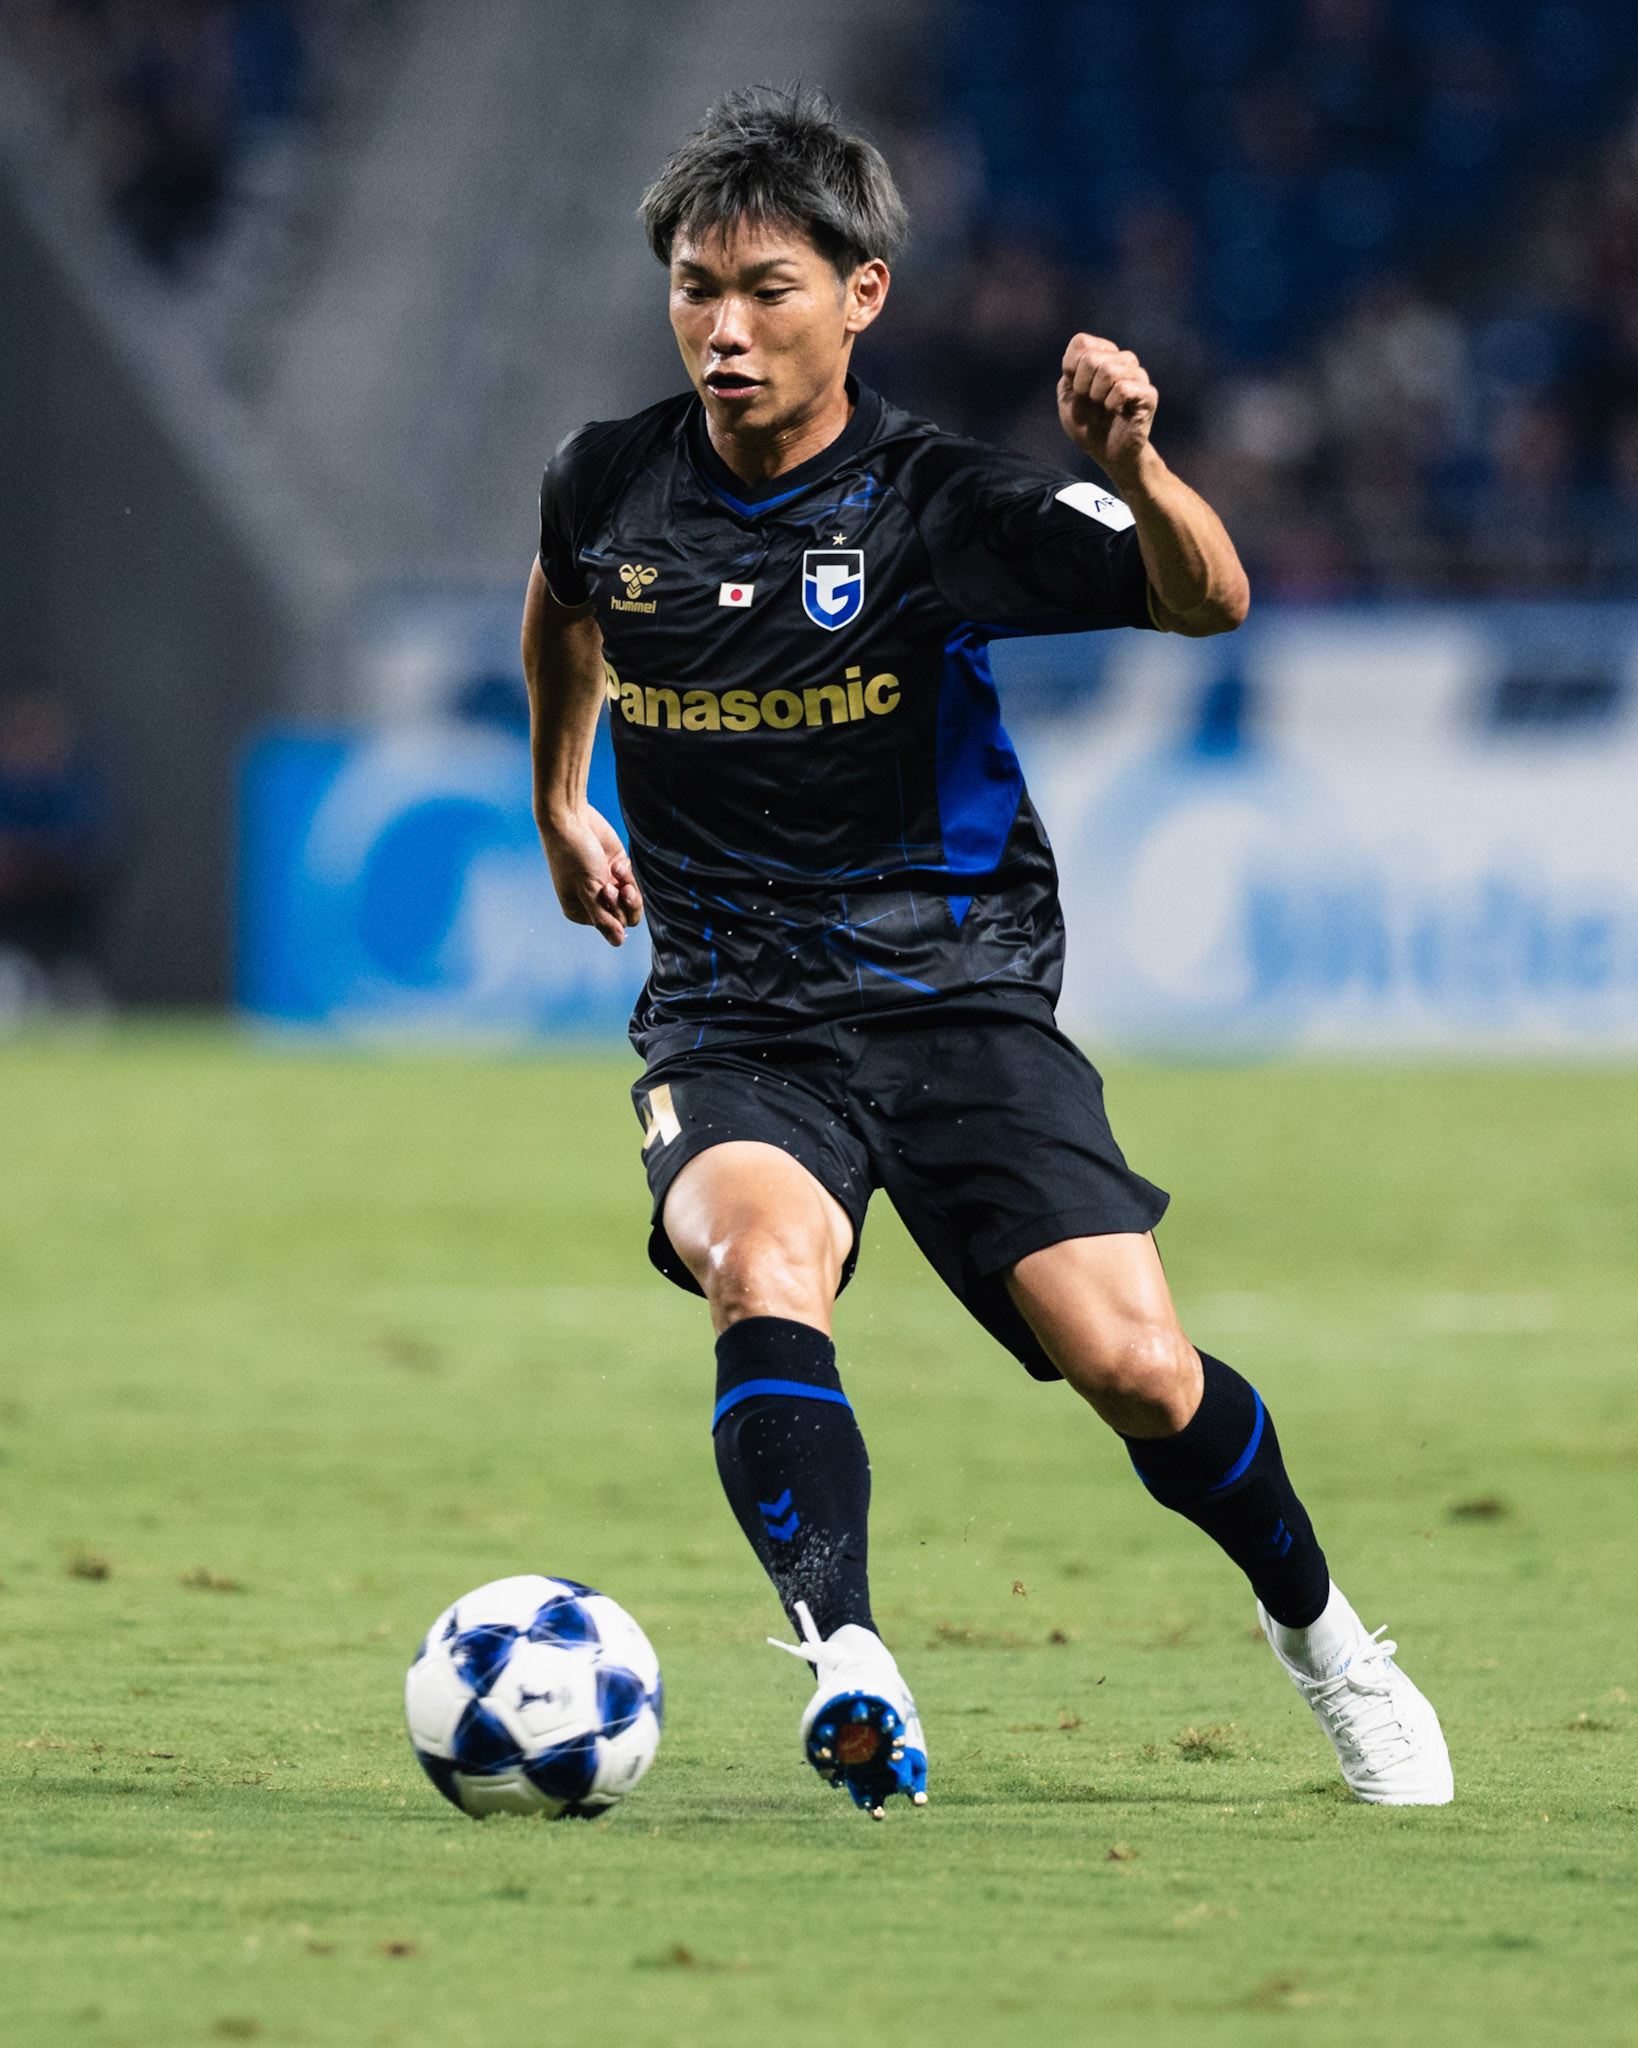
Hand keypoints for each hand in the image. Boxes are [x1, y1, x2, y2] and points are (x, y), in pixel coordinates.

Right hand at [540, 805, 642, 946]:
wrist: (572, 821)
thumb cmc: (574, 857)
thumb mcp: (589, 891)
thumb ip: (604, 919)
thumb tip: (618, 943)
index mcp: (581, 911)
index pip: (613, 927)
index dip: (616, 913)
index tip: (606, 892)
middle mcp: (594, 900)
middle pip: (625, 916)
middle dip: (623, 901)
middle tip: (613, 885)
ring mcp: (606, 884)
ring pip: (632, 900)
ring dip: (628, 887)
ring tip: (617, 872)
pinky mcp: (616, 868)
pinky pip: (632, 881)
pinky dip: (628, 873)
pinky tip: (617, 862)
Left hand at [1057, 334, 1157, 480]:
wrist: (1110, 455)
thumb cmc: (1089, 426)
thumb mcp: (1067, 399)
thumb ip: (1068, 374)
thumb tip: (1083, 357)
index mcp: (1104, 357)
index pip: (1081, 342)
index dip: (1071, 368)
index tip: (1077, 389)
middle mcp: (1123, 361)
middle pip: (1092, 358)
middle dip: (1082, 386)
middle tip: (1091, 402)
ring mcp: (1138, 376)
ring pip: (1108, 371)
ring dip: (1097, 396)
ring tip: (1104, 407)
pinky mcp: (1149, 395)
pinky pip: (1123, 388)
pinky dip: (1112, 404)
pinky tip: (1117, 412)